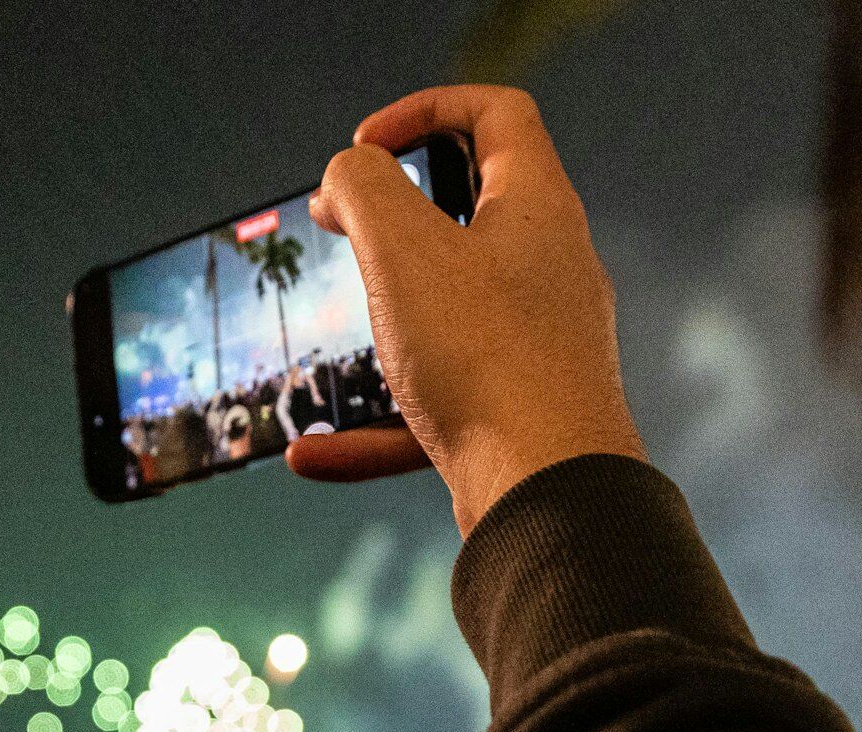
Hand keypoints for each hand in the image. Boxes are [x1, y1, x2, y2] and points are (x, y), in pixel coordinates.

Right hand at [288, 85, 647, 533]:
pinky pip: (438, 406)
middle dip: (394, 217)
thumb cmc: (486, 362)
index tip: (365, 147)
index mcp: (537, 208)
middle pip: (473, 211)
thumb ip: (362, 188)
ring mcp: (540, 344)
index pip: (496, 113)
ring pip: (450, 315)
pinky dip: (376, 427)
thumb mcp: (401, 248)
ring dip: (384, 323)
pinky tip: (311, 455)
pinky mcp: (520, 413)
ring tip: (335, 337)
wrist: (550, 492)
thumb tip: (347, 178)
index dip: (424, 109)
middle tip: (340, 228)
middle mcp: (551, 269)